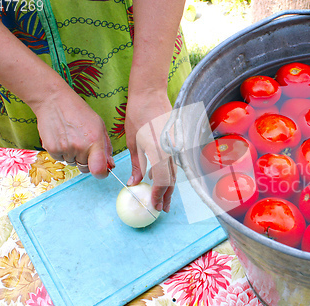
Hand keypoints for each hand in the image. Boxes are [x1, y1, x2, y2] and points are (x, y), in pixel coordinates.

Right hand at [34, 87, 113, 177]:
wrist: (54, 101)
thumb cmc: (80, 113)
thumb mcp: (100, 126)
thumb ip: (106, 147)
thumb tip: (110, 165)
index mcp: (95, 141)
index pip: (99, 170)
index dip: (102, 173)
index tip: (102, 170)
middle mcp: (80, 147)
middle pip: (85, 168)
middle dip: (87, 162)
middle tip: (84, 147)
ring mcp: (65, 148)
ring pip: (72, 163)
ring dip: (73, 156)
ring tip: (71, 137)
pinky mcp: (51, 149)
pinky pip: (60, 159)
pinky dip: (62, 152)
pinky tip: (62, 138)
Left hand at [125, 90, 175, 212]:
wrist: (150, 93)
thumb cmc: (137, 115)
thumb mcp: (133, 142)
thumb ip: (138, 165)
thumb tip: (135, 183)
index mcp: (159, 151)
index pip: (162, 181)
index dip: (158, 196)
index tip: (154, 206)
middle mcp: (171, 150)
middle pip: (171, 180)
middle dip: (166, 196)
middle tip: (161, 208)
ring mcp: (176, 145)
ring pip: (174, 172)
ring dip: (168, 186)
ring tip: (162, 198)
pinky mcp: (176, 141)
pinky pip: (173, 162)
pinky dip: (168, 173)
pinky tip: (159, 179)